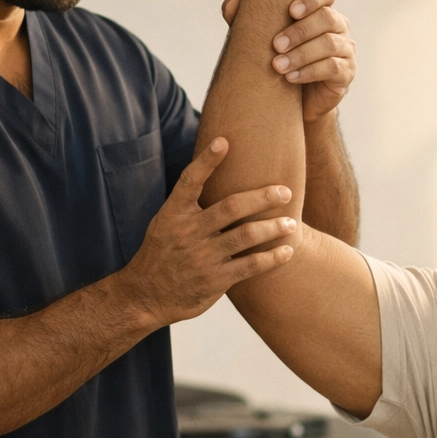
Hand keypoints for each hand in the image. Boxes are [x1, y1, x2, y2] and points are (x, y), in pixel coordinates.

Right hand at [118, 139, 296, 324]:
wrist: (145, 296)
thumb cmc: (162, 253)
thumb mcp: (165, 223)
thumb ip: (188, 203)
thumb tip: (212, 171)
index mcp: (174, 213)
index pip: (189, 181)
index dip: (206, 161)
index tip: (224, 141)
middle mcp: (188, 232)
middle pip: (231, 207)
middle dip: (262, 198)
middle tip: (285, 192)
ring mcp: (203, 257)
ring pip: (245, 235)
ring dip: (273, 227)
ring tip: (291, 222)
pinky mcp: (215, 280)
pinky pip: (250, 265)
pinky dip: (272, 258)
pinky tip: (287, 251)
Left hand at [222, 0, 354, 123]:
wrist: (297, 103)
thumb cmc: (281, 62)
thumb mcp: (263, 40)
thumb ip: (248, 20)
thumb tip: (230, 4)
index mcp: (321, 11)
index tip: (290, 10)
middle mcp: (338, 27)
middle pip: (327, 18)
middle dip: (299, 31)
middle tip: (275, 45)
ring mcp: (346, 50)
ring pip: (328, 44)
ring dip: (301, 54)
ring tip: (278, 66)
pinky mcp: (346, 73)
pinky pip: (332, 67)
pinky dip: (309, 72)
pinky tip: (290, 78)